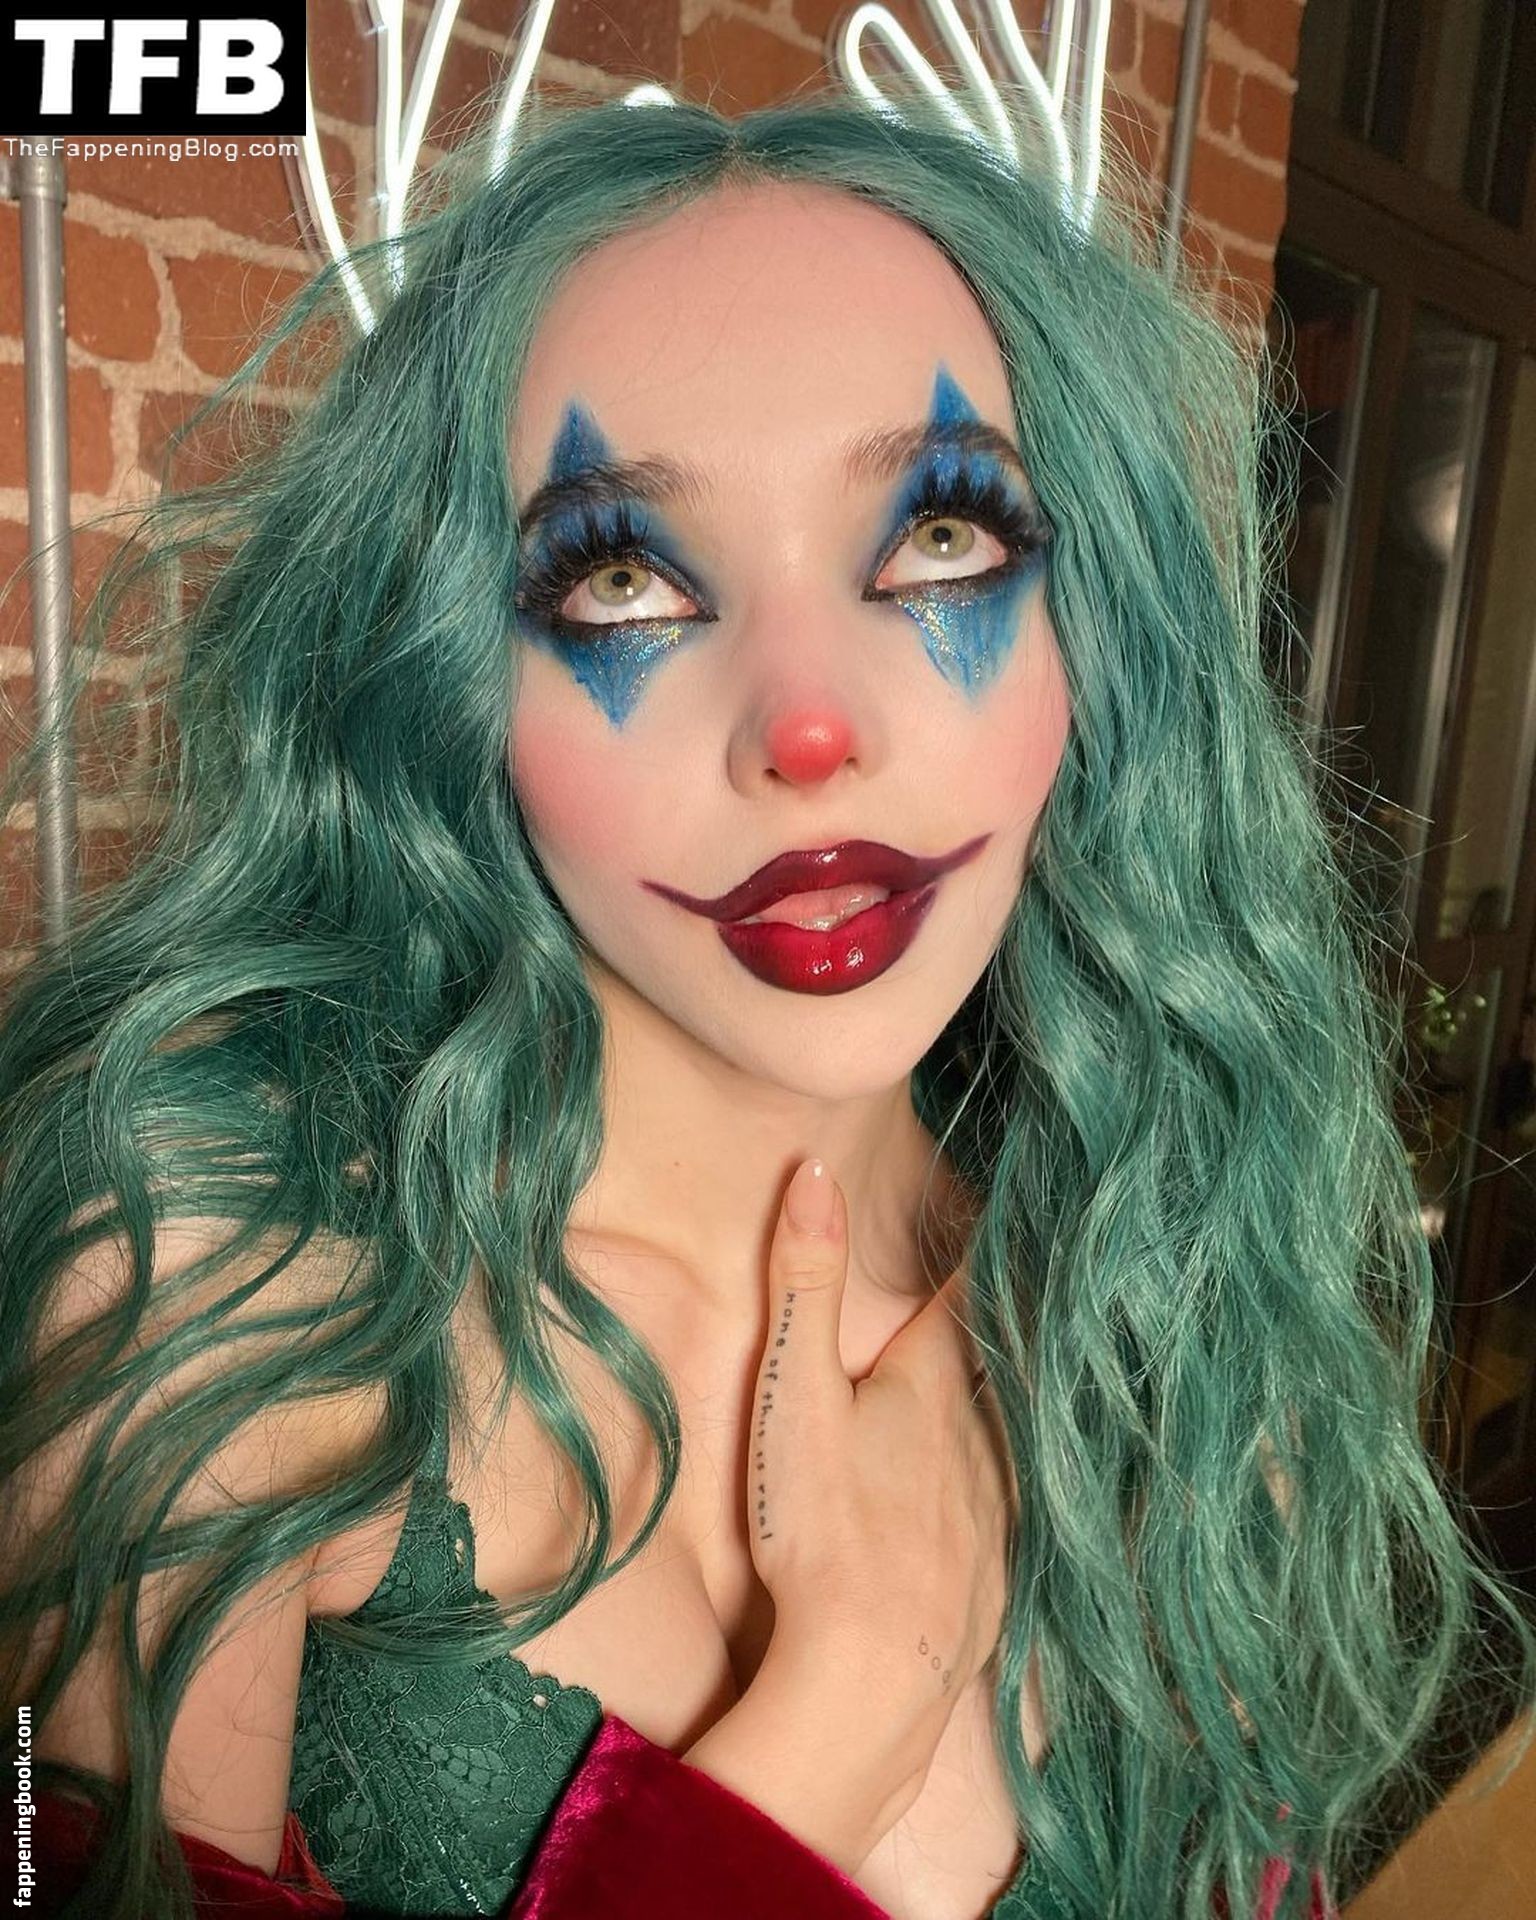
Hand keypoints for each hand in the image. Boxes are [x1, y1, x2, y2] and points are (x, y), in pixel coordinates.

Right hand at [746, 1157, 1012, 1722]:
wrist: (872, 1676)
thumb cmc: (821, 1529)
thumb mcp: (794, 1395)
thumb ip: (805, 1284)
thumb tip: (816, 1170)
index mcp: (928, 1387)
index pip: (962, 1297)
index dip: (976, 1255)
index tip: (1005, 1216)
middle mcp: (979, 1440)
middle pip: (990, 1368)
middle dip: (988, 1333)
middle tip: (1004, 1293)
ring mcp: (995, 1512)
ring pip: (1007, 1439)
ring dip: (999, 1409)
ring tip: (1006, 1385)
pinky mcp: (997, 1577)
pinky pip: (1010, 1510)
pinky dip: (1004, 1487)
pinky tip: (995, 1502)